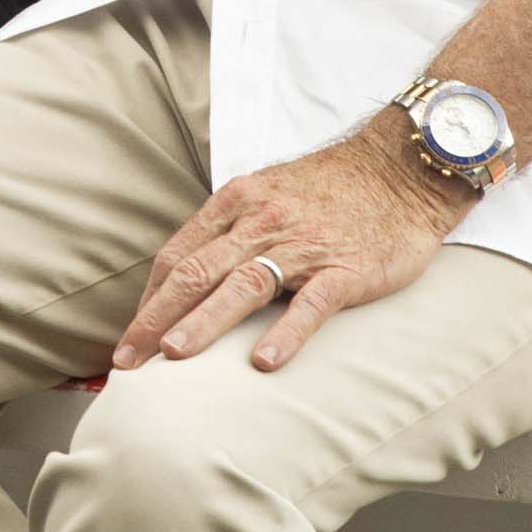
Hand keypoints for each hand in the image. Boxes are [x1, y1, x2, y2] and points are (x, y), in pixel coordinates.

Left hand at [112, 118, 466, 375]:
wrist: (402, 168)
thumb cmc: (331, 189)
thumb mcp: (269, 194)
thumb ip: (230, 230)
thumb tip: (188, 278)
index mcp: (238, 202)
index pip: (178, 254)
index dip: (148, 299)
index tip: (129, 338)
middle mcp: (263, 221)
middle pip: (197, 271)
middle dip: (156, 318)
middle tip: (128, 361)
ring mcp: (305, 245)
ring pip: (243, 284)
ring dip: (204, 322)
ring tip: (173, 356)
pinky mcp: (348, 268)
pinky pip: (312, 303)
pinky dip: (286, 332)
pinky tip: (263, 363)